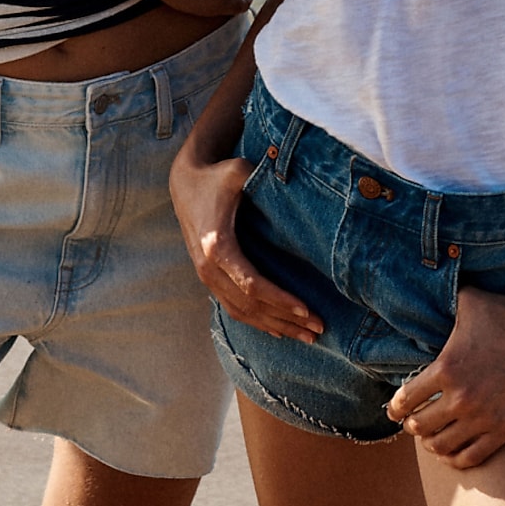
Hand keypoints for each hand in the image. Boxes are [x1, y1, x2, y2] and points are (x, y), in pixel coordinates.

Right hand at [169, 145, 323, 342]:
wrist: (185, 183)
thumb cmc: (218, 176)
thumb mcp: (238, 170)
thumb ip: (261, 173)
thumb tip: (291, 169)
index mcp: (217, 245)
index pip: (252, 284)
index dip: (279, 300)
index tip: (307, 309)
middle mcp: (209, 267)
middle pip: (250, 306)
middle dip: (286, 320)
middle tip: (319, 329)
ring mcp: (206, 276)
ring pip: (242, 313)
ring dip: (275, 327)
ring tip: (307, 336)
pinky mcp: (209, 278)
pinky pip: (233, 308)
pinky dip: (257, 322)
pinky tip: (279, 331)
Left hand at [385, 284, 504, 468]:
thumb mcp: (471, 301)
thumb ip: (447, 302)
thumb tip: (436, 287)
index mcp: (445, 368)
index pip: (406, 399)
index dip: (396, 408)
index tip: (394, 411)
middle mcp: (460, 398)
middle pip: (420, 426)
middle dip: (412, 425)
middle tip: (413, 423)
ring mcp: (482, 418)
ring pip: (442, 445)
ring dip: (431, 444)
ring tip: (430, 439)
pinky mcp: (504, 431)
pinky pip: (471, 457)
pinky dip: (456, 459)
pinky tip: (451, 454)